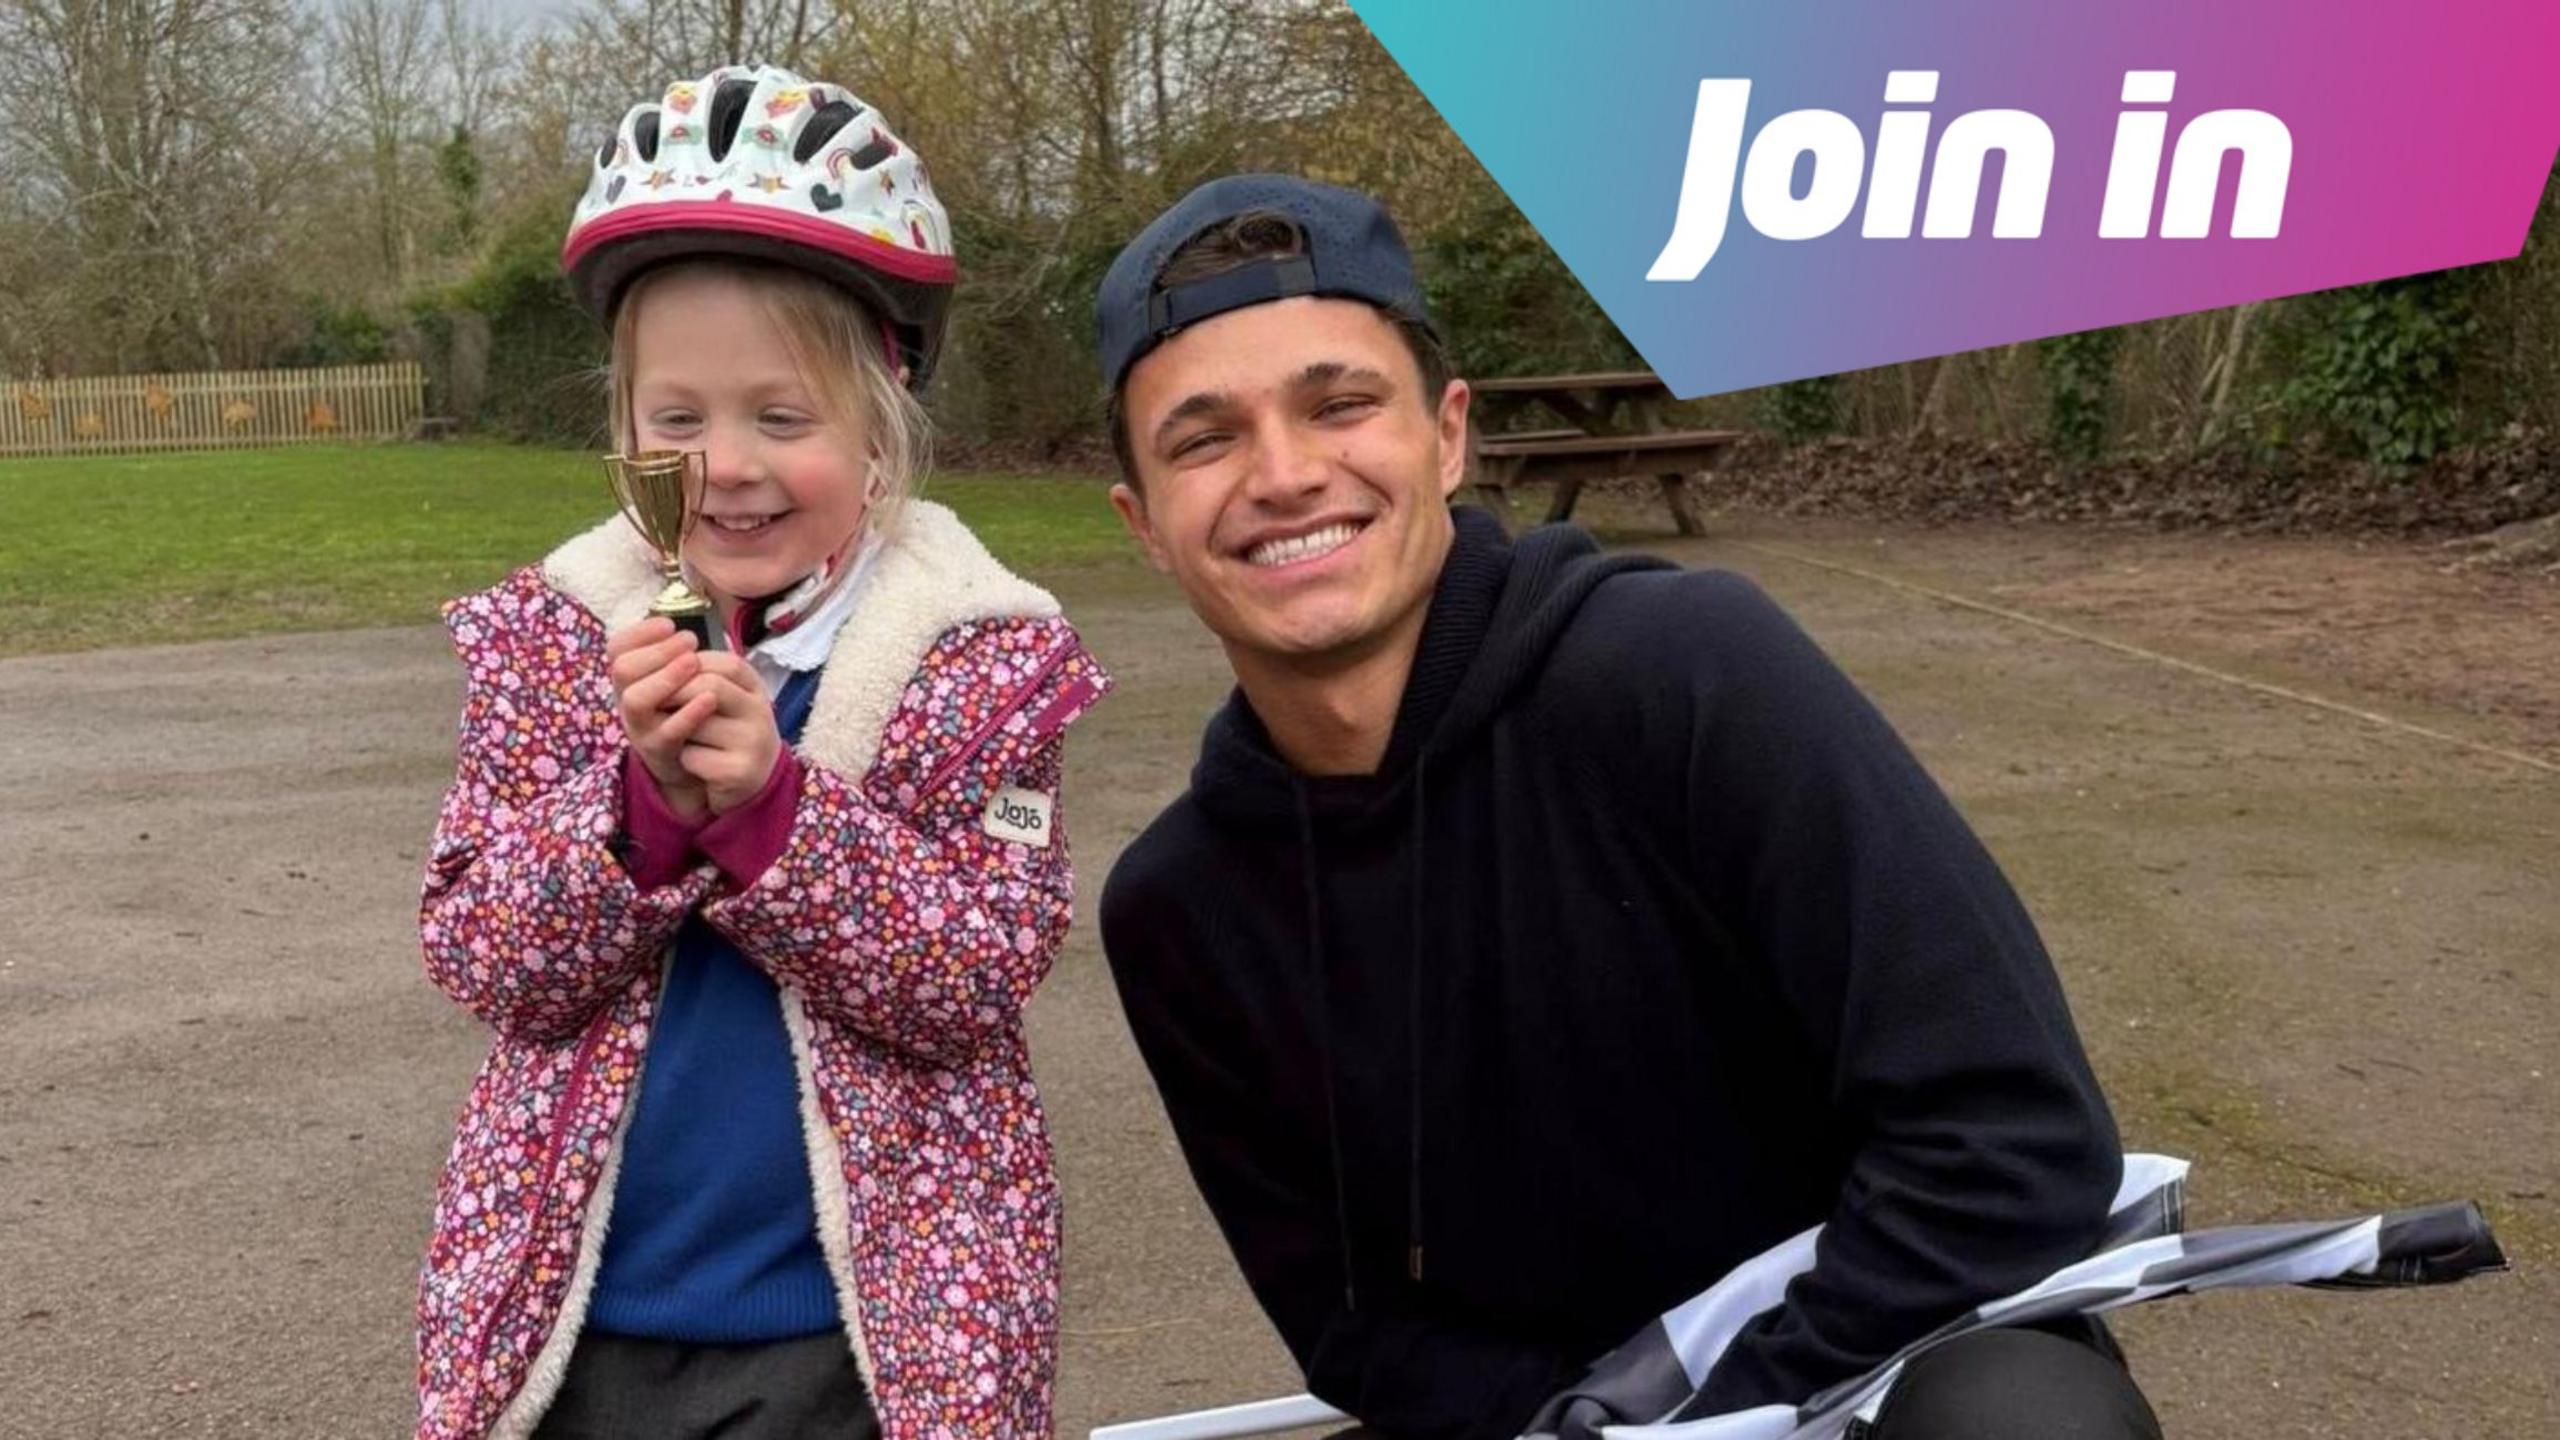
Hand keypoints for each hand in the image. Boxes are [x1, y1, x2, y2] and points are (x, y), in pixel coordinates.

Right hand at [607, 617, 713, 822]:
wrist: (690, 759)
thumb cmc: (683, 708)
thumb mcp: (673, 679)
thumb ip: (673, 654)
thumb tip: (681, 626)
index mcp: (628, 680)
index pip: (616, 649)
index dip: (640, 633)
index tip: (669, 625)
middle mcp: (626, 702)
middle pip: (623, 670)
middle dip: (657, 651)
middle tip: (690, 640)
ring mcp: (640, 727)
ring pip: (636, 699)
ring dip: (667, 677)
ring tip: (695, 662)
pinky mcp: (660, 750)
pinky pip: (668, 731)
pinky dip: (689, 712)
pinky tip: (710, 697)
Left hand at [668, 650, 783, 815]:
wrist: (748, 780)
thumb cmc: (723, 733)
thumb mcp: (718, 698)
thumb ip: (698, 677)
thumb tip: (666, 669)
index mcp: (753, 685)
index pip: (722, 663)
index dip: (687, 667)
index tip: (669, 680)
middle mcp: (760, 710)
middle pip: (708, 686)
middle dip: (674, 694)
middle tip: (658, 707)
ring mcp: (753, 742)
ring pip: (697, 723)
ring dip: (677, 730)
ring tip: (684, 738)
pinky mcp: (740, 771)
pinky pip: (693, 756)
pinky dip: (684, 760)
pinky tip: (695, 764)